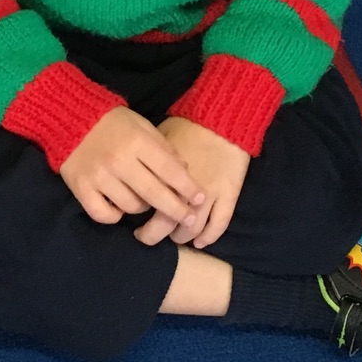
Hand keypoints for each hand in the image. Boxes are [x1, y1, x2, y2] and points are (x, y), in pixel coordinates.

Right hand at [60, 108, 206, 229]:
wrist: (70, 117)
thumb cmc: (113, 123)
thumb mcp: (143, 126)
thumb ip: (164, 148)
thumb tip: (185, 172)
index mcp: (137, 142)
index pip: (170, 170)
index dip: (188, 187)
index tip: (201, 199)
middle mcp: (118, 160)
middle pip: (154, 194)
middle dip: (177, 210)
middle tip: (190, 219)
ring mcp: (98, 176)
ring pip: (131, 207)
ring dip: (144, 208)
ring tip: (146, 201)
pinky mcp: (80, 188)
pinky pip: (104, 214)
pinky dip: (115, 215)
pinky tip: (119, 207)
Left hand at [136, 118, 249, 249]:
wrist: (223, 119)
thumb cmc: (187, 127)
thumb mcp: (158, 141)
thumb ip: (147, 164)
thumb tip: (132, 180)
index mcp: (164, 175)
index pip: (149, 208)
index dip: (141, 223)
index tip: (136, 228)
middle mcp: (185, 189)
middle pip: (167, 224)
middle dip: (155, 235)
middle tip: (148, 236)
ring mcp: (209, 194)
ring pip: (193, 228)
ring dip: (182, 237)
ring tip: (175, 236)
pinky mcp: (229, 195)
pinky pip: (219, 224)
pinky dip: (209, 237)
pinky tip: (199, 242)